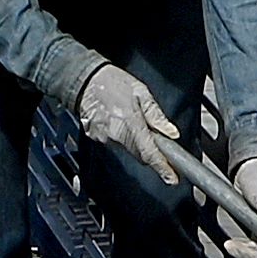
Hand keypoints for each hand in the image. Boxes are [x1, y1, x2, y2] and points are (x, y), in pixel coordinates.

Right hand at [71, 59, 180, 182]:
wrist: (85, 79)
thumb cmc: (113, 82)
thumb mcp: (142, 93)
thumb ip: (156, 115)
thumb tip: (171, 133)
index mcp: (130, 122)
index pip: (149, 152)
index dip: (162, 167)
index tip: (171, 178)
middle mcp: (116, 133)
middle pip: (139, 154)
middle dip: (151, 152)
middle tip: (158, 142)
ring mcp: (104, 137)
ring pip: (128, 148)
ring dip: (135, 140)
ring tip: (132, 120)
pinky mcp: (96, 137)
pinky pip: (115, 142)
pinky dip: (122, 135)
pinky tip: (119, 120)